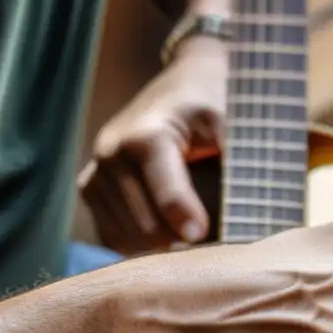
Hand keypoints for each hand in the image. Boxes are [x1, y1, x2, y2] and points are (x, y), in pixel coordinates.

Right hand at [79, 37, 224, 253]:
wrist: (184, 86)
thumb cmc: (211, 105)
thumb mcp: (228, 121)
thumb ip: (234, 157)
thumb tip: (242, 200)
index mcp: (146, 135)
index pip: (163, 189)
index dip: (183, 215)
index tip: (201, 234)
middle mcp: (111, 153)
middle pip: (144, 225)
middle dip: (178, 238)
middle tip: (208, 236)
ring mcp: (96, 172)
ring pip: (126, 238)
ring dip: (159, 245)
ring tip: (188, 231)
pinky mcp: (90, 189)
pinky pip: (111, 237)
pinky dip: (138, 246)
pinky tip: (164, 234)